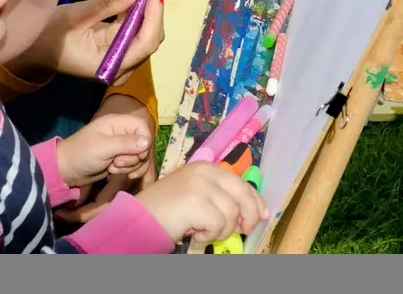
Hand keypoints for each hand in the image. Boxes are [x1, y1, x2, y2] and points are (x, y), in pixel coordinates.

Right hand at [12, 0, 164, 85]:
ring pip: (139, 23)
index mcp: (111, 66)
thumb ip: (107, 4)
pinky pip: (128, 21)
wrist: (30, 47)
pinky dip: (125, 1)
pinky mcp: (115, 43)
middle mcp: (121, 64)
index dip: (154, 15)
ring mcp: (119, 54)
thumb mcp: (75, 17)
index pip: (145, 43)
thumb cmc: (47, 36)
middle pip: (147, 32)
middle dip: (146, 2)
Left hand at [53, 94, 157, 223]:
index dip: (144, 142)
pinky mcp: (120, 160)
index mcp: (117, 123)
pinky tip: (115, 172)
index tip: (138, 155)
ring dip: (129, 166)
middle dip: (134, 158)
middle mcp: (122, 133)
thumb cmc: (81, 154)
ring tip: (113, 167)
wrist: (66, 171)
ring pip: (140, 157)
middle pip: (143, 144)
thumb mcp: (103, 147)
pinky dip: (128, 171)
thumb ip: (125, 144)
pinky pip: (133, 165)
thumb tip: (147, 142)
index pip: (143, 127)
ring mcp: (121, 147)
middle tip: (117, 162)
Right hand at [136, 163, 268, 244]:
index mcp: (207, 167)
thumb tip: (258, 212)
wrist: (139, 217)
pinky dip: (209, 235)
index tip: (263, 215)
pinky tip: (195, 234)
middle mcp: (206, 171)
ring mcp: (202, 185)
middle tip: (243, 231)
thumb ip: (222, 197)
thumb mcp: (197, 195)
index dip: (256, 200)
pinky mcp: (197, 202)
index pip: (242, 182)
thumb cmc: (167, 209)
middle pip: (244, 195)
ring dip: (221, 230)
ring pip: (232, 214)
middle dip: (249, 216)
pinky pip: (218, 225)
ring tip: (203, 232)